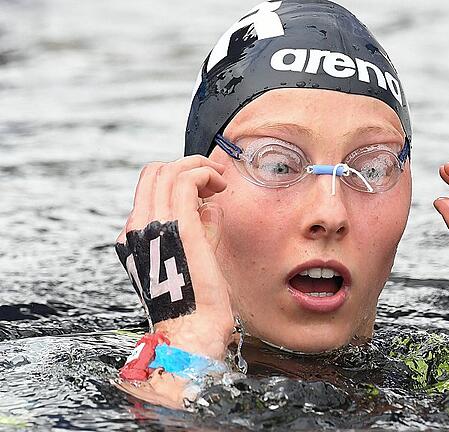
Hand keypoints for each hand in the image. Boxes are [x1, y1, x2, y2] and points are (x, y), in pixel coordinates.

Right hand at [116, 156, 233, 359]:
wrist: (193, 331)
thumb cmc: (197, 303)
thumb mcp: (191, 259)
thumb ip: (196, 230)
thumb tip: (209, 206)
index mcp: (134, 238)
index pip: (148, 190)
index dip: (177, 179)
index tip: (204, 187)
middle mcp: (137, 229)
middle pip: (154, 174)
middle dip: (188, 166)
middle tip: (214, 177)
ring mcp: (154, 227)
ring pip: (169, 171)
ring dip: (199, 167)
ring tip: (220, 180)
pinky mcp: (179, 228)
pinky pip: (186, 181)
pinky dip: (204, 174)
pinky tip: (219, 186)